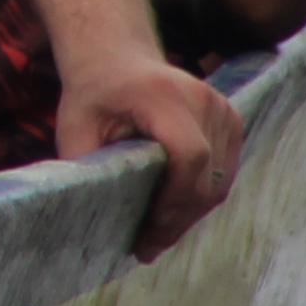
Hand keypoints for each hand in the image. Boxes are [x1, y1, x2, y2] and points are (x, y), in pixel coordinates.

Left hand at [57, 57, 243, 257]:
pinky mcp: (230, 119)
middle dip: (179, 219)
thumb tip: (101, 223)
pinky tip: (172, 211)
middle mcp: (202, 97)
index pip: (190, 155)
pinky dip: (201, 196)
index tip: (148, 231)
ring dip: (190, 213)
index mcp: (163, 95)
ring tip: (156, 234)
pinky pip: (225, 172)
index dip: (175, 200)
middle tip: (146, 247)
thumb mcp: (75, 129)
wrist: (116, 58)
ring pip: (219, 180)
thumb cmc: (92, 97)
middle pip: (208, 175)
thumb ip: (90, 170)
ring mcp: (222, 107)